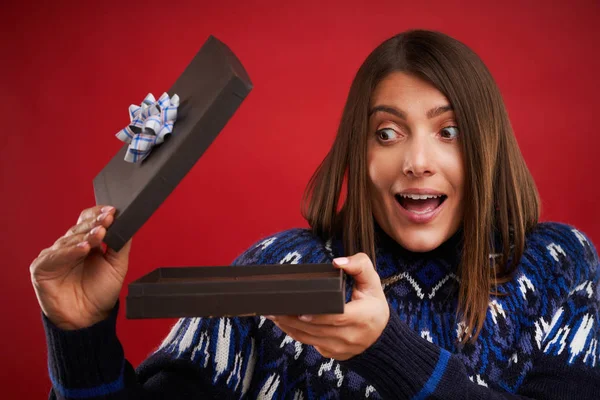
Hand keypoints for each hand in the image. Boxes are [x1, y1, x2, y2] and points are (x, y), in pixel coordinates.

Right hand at [30, 205, 130, 329]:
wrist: (89, 319)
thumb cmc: (101, 292)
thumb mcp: (117, 265)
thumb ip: (121, 244)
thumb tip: (128, 223)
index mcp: (86, 243)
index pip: (88, 221)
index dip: (98, 215)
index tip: (112, 211)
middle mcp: (69, 246)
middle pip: (79, 228)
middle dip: (95, 223)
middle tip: (108, 218)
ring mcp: (55, 256)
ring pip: (69, 240)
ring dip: (85, 235)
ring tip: (100, 232)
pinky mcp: (42, 268)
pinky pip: (56, 256)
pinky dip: (70, 251)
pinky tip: (83, 249)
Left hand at [267, 253, 388, 359]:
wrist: (379, 335)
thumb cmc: (373, 304)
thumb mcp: (373, 282)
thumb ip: (359, 265)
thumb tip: (337, 262)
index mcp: (363, 318)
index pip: (337, 317)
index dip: (318, 315)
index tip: (300, 309)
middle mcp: (352, 336)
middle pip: (317, 329)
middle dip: (293, 319)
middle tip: (275, 307)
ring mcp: (341, 348)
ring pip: (309, 338)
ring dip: (289, 327)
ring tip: (272, 314)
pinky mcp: (332, 353)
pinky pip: (309, 344)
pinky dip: (294, 333)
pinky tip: (283, 322)